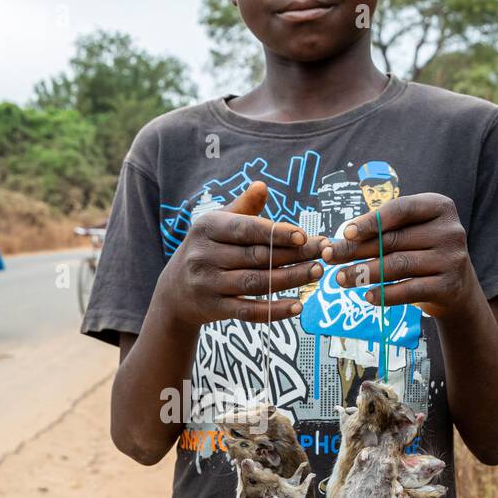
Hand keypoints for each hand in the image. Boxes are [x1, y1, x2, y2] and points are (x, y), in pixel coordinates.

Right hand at [157, 181, 324, 328]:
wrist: (174, 290)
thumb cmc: (206, 249)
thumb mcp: (216, 224)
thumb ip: (242, 208)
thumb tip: (262, 186)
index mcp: (207, 227)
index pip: (246, 229)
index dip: (276, 233)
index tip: (304, 236)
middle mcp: (205, 255)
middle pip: (257, 256)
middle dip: (294, 255)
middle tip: (324, 253)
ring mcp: (209, 284)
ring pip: (256, 283)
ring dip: (291, 279)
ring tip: (316, 272)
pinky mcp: (214, 309)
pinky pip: (249, 311)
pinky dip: (274, 310)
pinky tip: (298, 306)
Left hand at [319, 192, 477, 319]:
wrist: (457, 287)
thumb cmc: (423, 251)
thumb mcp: (412, 231)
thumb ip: (386, 228)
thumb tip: (343, 238)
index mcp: (440, 207)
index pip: (401, 209)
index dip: (371, 221)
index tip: (346, 232)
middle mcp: (450, 230)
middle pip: (394, 239)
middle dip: (357, 249)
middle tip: (330, 257)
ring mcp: (452, 259)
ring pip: (398, 265)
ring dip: (365, 273)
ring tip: (341, 278)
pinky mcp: (448, 286)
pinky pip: (410, 290)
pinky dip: (386, 294)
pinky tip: (367, 296)